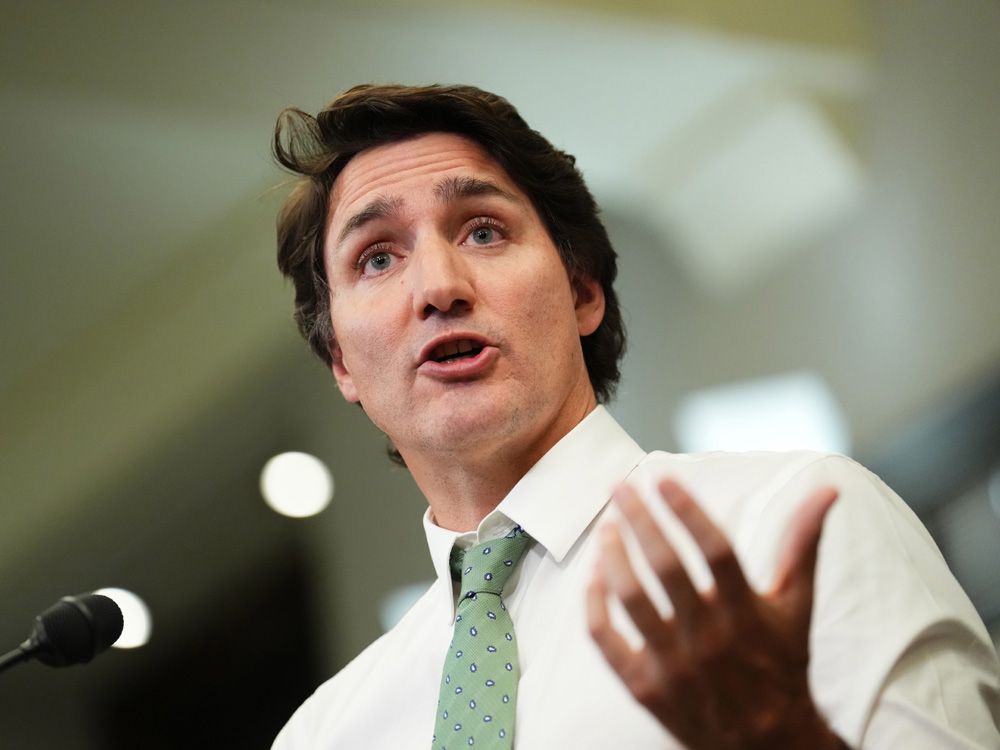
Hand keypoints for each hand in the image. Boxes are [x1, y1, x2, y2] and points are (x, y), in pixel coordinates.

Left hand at [587, 478, 846, 749]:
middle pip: (666, 568)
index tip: (663, 478)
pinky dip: (594, 602)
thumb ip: (803, 544)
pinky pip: (605, 638)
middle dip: (640, 520)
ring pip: (631, 598)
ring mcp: (673, 666)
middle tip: (620, 486)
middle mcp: (710, 639)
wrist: (768, 746)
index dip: (688, 510)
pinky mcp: (643, 687)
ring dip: (614, 554)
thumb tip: (826, 489)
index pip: (715, 550)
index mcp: (748, 614)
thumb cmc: (782, 664)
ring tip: (609, 525)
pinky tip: (594, 574)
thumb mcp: (797, 607)